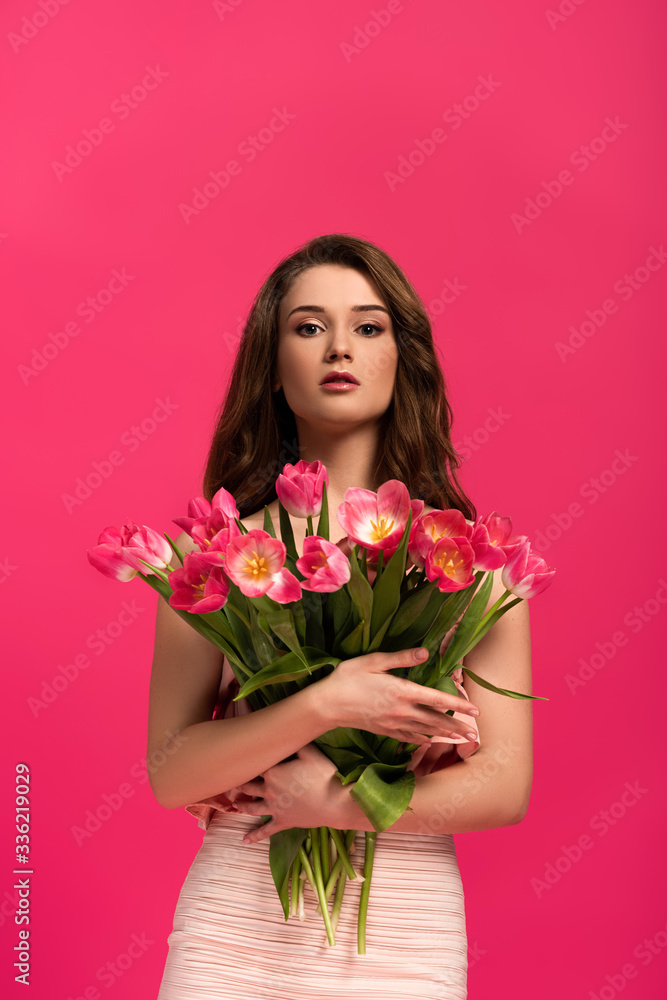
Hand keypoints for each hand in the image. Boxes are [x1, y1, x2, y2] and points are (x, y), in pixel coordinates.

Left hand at [234, 743, 346, 844]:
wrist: (334, 803)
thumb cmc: (324, 775)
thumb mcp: (311, 752)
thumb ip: (296, 742)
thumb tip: (288, 731)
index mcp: (273, 772)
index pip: (254, 766)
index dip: (246, 762)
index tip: (238, 760)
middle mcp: (269, 790)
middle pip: (248, 787)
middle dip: (238, 785)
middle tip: (231, 783)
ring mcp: (275, 808)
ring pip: (252, 807)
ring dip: (242, 806)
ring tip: (235, 805)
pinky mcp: (283, 822)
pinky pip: (266, 831)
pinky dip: (255, 835)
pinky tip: (245, 840)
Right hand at [316, 646, 480, 743]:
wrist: (326, 704)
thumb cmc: (348, 678)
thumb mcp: (373, 661)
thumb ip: (401, 658)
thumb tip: (426, 653)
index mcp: (401, 690)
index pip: (437, 699)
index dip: (458, 705)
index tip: (475, 711)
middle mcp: (401, 710)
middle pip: (435, 720)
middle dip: (457, 726)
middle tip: (475, 734)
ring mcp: (393, 723)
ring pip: (425, 731)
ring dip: (445, 735)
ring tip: (460, 740)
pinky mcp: (384, 730)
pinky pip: (408, 737)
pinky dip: (422, 739)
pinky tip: (430, 741)